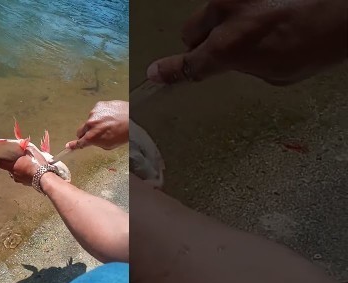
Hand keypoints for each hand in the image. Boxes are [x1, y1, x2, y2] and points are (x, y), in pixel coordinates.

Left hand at [0, 149, 47, 185]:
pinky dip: (24, 174)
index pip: (1, 164)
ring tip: (26, 164)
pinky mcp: (26, 184)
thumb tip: (21, 143)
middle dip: (13, 164)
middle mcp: (14, 174)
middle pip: (9, 169)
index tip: (8, 156)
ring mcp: (20, 180)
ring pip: (15, 174)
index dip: (3, 159)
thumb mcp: (32, 151)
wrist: (45, 178)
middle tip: (19, 158)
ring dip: (19, 169)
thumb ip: (25, 147)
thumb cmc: (37, 164)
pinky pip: (22, 178)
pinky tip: (31, 170)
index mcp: (13, 166)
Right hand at [67, 100, 128, 149]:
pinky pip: (96, 112)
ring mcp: (94, 113)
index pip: (79, 142)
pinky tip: (110, 116)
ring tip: (108, 123)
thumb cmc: (124, 133)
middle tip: (96, 134)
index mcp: (92, 136)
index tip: (68, 146)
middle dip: (86, 133)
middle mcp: (90, 124)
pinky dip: (101, 115)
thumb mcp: (109, 145)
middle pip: (81, 131)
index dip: (73, 145)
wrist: (133, 119)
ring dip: (95, 123)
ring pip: (89, 121)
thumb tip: (92, 141)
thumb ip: (97, 143)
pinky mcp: (99, 105)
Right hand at [147, 0, 347, 85]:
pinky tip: (269, 9)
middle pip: (191, 32)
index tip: (154, 74)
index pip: (188, 64)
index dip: (171, 72)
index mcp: (227, 48)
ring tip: (258, 23)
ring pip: (211, 11)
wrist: (347, 7)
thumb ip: (243, 66)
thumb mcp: (277, 74)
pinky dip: (244, 6)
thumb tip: (233, 60)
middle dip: (203, 42)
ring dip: (224, 21)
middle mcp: (223, 15)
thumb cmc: (317, 45)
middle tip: (226, 48)